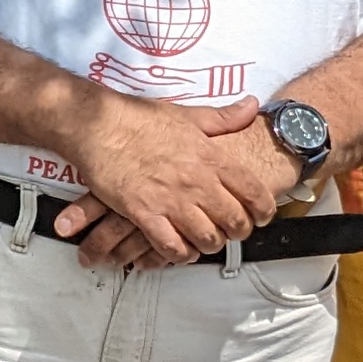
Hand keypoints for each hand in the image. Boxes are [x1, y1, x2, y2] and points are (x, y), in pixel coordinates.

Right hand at [55, 94, 279, 262]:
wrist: (98, 125)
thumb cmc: (139, 119)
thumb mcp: (187, 114)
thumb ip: (223, 117)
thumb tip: (252, 107)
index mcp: (210, 157)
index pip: (253, 191)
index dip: (264, 208)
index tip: (262, 214)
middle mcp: (196, 181)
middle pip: (235, 221)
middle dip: (239, 231)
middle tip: (233, 230)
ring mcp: (171, 200)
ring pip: (207, 239)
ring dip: (210, 244)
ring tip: (205, 240)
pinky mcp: (144, 214)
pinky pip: (172, 247)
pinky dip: (179, 254)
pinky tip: (179, 249)